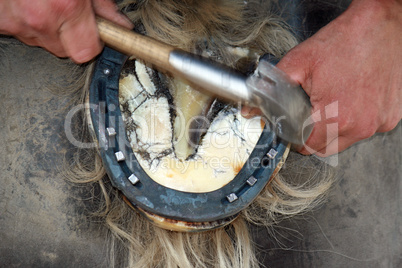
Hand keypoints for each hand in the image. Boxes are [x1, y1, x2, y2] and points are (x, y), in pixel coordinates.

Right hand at [0, 0, 132, 62]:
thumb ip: (101, 3)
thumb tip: (118, 23)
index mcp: (64, 6)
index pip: (86, 51)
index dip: (93, 44)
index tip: (95, 37)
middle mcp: (40, 19)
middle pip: (65, 50)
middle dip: (70, 36)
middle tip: (69, 14)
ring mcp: (16, 22)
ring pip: (42, 41)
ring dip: (47, 28)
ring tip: (46, 3)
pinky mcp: (1, 22)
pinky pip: (21, 32)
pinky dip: (26, 22)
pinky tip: (29, 4)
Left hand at [244, 0, 400, 155]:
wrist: (383, 25)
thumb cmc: (346, 41)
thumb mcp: (300, 62)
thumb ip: (272, 86)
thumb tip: (252, 104)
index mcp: (335, 117)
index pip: (309, 147)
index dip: (297, 139)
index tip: (295, 130)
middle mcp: (360, 125)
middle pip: (328, 148)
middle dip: (314, 138)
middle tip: (310, 118)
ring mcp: (379, 122)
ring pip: (348, 140)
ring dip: (336, 130)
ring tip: (332, 103)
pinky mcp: (391, 116)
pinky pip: (367, 128)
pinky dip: (356, 120)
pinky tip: (351, 100)